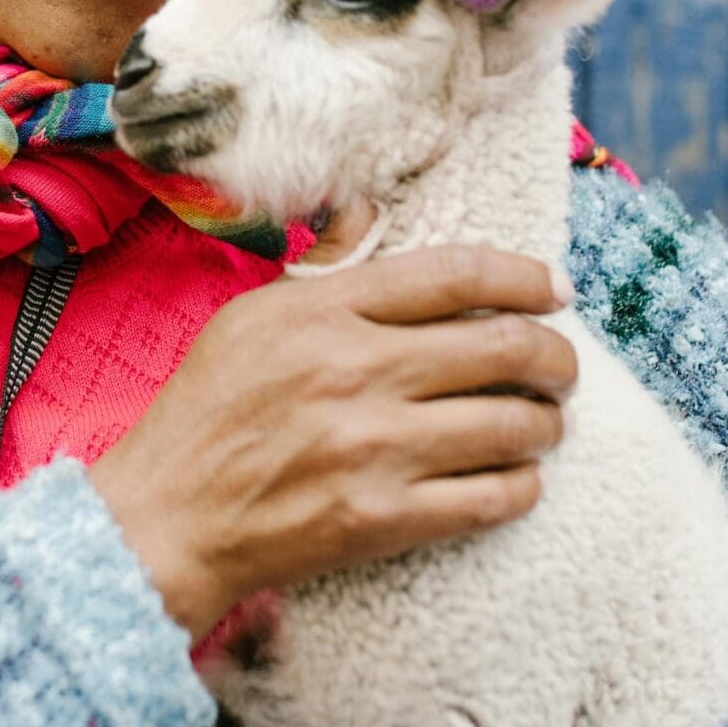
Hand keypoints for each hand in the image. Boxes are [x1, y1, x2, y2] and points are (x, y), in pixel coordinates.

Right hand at [90, 239, 576, 634]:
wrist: (166, 517)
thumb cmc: (207, 411)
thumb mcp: (251, 316)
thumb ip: (324, 266)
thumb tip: (370, 208)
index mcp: (325, 311)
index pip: (456, 274)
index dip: (524, 277)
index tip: (554, 292)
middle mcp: (356, 371)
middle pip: (504, 347)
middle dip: (555, 357)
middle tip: (560, 368)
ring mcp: (373, 448)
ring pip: (512, 424)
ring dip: (546, 424)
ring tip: (542, 424)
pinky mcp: (382, 518)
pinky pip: (491, 498)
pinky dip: (522, 486)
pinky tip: (517, 479)